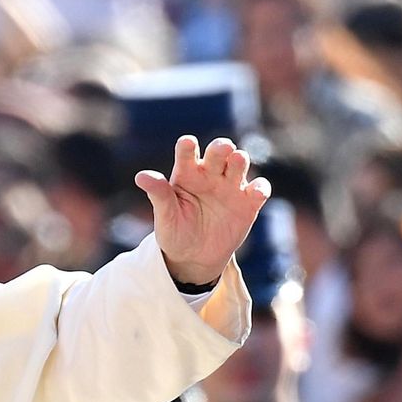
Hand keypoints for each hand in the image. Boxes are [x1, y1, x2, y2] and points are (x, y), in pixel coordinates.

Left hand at [136, 136, 270, 287]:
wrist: (194, 258)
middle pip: (218, 153)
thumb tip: (141, 176)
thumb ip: (158, 194)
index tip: (187, 143)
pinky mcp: (248, 203)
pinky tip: (256, 191)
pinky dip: (260, 188)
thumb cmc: (175, 232)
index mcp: (186, 173)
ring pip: (238, 165)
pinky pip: (258, 190)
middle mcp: (210, 174)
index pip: (186, 153)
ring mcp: (230, 187)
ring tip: (238, 160)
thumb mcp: (164, 216)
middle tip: (223, 148)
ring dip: (240, 160)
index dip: (187, 146)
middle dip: (221, 148)